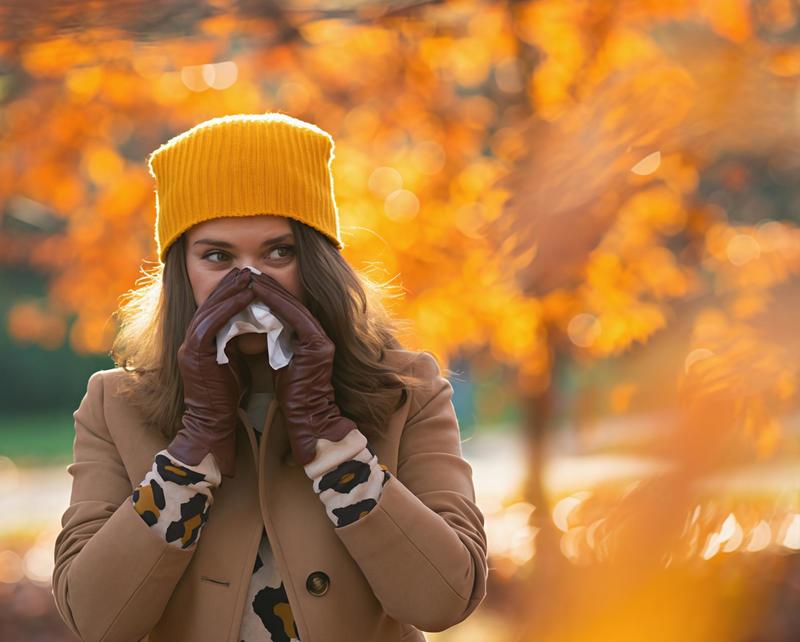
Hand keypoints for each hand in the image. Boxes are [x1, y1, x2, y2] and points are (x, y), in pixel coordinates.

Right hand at [167, 267, 254, 477]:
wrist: (212, 425)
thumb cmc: (226, 398)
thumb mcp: (233, 363)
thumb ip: (235, 343)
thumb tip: (254, 327)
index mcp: (199, 342)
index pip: (212, 309)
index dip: (229, 292)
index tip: (247, 277)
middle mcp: (190, 340)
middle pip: (208, 303)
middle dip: (229, 284)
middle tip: (247, 268)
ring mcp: (190, 345)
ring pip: (209, 308)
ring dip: (230, 290)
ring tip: (249, 275)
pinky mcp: (195, 353)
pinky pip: (212, 321)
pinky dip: (230, 306)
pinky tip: (246, 295)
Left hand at [249, 272, 355, 465]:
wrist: (308, 418)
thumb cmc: (292, 396)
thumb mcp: (282, 363)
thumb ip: (277, 344)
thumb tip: (257, 328)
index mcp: (312, 340)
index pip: (289, 310)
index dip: (270, 294)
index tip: (250, 281)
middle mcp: (320, 336)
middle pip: (292, 302)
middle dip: (269, 286)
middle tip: (247, 272)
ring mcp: (321, 339)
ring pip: (292, 305)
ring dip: (270, 289)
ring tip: (250, 276)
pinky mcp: (317, 345)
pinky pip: (293, 315)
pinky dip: (274, 301)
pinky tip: (256, 291)